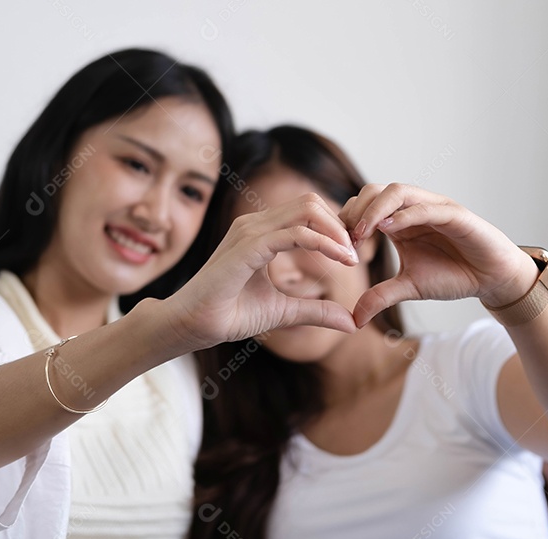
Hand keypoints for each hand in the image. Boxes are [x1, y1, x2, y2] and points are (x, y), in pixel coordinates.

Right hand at [166, 193, 359, 348]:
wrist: (191, 326)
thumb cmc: (228, 314)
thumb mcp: (284, 312)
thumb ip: (316, 312)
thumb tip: (352, 324)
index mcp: (262, 233)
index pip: (307, 212)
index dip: (334, 228)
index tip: (354, 255)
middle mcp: (255, 225)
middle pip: (310, 202)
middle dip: (339, 224)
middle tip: (356, 252)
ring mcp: (250, 232)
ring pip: (306, 209)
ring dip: (335, 230)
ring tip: (351, 256)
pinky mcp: (247, 247)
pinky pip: (294, 233)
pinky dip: (322, 243)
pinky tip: (339, 260)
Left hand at [339, 183, 536, 327]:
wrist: (492, 278)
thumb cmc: (453, 274)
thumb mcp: (410, 287)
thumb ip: (381, 296)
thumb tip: (354, 319)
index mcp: (399, 220)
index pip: (364, 206)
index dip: (347, 222)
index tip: (337, 247)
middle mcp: (413, 208)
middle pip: (375, 191)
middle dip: (356, 211)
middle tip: (345, 239)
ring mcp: (434, 207)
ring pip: (398, 192)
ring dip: (376, 209)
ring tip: (362, 232)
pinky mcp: (455, 214)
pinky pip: (427, 207)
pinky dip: (406, 214)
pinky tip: (391, 229)